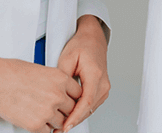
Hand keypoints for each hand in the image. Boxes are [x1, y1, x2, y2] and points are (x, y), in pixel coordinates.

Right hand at [0, 49, 80, 132]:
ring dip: (53, 121)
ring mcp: (47, 111)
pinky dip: (42, 128)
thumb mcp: (41, 70)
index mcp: (60, 79)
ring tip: (41, 113)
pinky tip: (34, 119)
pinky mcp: (36, 124)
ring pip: (61, 123)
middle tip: (54, 109)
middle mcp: (57, 95)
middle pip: (72, 109)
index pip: (78, 94)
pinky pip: (47, 132)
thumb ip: (55, 82)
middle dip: (64, 110)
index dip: (72, 98)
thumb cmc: (12, 72)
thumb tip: (61, 92)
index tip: (67, 100)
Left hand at [55, 15, 110, 130]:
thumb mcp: (66, 58)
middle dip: (73, 121)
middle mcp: (103, 83)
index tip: (65, 126)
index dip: (75, 116)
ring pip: (90, 109)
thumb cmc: (81, 45)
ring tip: (60, 126)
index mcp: (95, 74)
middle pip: (88, 109)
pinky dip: (80, 111)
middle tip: (58, 131)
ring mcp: (104, 88)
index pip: (86, 101)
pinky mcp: (102, 90)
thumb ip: (63, 79)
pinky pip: (91, 105)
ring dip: (77, 118)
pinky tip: (68, 116)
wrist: (92, 38)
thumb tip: (57, 96)